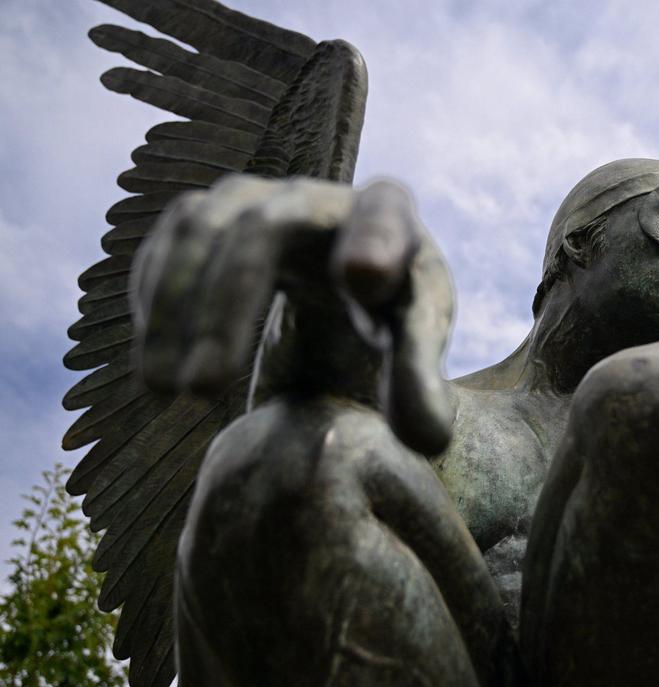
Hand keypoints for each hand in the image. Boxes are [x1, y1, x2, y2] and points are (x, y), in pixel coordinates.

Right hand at [132, 174, 455, 454]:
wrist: (346, 291)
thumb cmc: (392, 313)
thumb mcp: (414, 343)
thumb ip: (420, 382)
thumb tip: (428, 442)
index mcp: (386, 215)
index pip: (383, 215)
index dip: (373, 239)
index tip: (363, 281)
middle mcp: (313, 197)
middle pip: (262, 228)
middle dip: (228, 303)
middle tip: (206, 388)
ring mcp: (254, 200)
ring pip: (198, 230)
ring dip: (174, 308)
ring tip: (164, 391)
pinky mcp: (209, 220)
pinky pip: (169, 246)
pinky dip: (156, 300)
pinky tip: (155, 364)